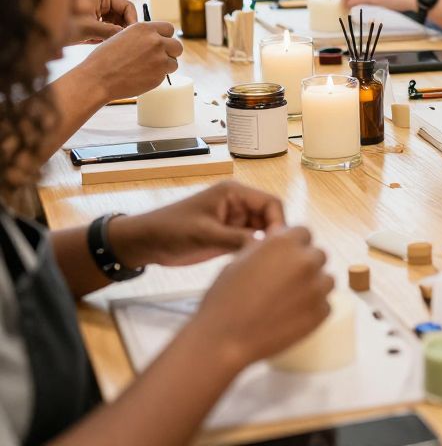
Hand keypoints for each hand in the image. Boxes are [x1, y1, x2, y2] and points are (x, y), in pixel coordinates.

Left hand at [67, 0, 138, 43]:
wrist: (43, 31)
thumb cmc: (62, 22)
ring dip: (113, 33)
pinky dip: (105, 37)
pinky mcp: (93, 22)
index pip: (126, 6)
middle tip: (122, 41)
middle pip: (123, 15)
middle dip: (122, 28)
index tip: (132, 34)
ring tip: (104, 41)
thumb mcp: (88, 27)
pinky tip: (94, 41)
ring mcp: (97, 12)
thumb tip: (127, 36)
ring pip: (115, 23)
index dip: (132, 19)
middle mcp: (101, 2)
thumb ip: (110, 31)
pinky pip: (107, 29)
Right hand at [76, 21, 182, 99]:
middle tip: (159, 58)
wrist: (97, 78)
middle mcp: (155, 41)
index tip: (161, 43)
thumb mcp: (123, 36)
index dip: (165, 37)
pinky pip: (166, 75)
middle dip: (170, 52)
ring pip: (174, 62)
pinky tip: (142, 76)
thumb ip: (142, 36)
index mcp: (145, 29)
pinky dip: (158, 76)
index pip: (169, 29)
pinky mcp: (160, 75)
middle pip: (177, 46)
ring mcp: (160, 59)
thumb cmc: (105, 58)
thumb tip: (157, 38)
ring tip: (147, 69)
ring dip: (165, 66)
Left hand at [109, 181, 286, 268]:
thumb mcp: (205, 234)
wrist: (145, 242)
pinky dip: (254, 253)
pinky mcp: (229, 236)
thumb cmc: (172, 230)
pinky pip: (251, 242)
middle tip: (272, 260)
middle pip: (270, 217)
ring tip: (264, 265)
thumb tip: (268, 246)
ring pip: (263, 231)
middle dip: (273, 236)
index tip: (277, 247)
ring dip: (264, 246)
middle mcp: (239, 204)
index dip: (279, 223)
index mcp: (235, 193)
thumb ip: (237, 239)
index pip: (271, 203)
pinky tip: (252, 266)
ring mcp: (234, 221)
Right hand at [191, 226, 333, 369]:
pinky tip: (293, 314)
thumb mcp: (239, 260)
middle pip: (318, 254)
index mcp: (284, 242)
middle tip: (286, 281)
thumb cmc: (225, 299)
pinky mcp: (320, 312)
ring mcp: (316, 287)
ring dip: (314, 285)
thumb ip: (265, 247)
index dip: (295, 244)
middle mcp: (305, 260)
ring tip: (290, 299)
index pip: (304, 232)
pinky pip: (326, 304)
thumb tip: (277, 239)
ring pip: (326, 279)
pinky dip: (314, 308)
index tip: (287, 256)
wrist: (224, 338)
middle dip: (305, 263)